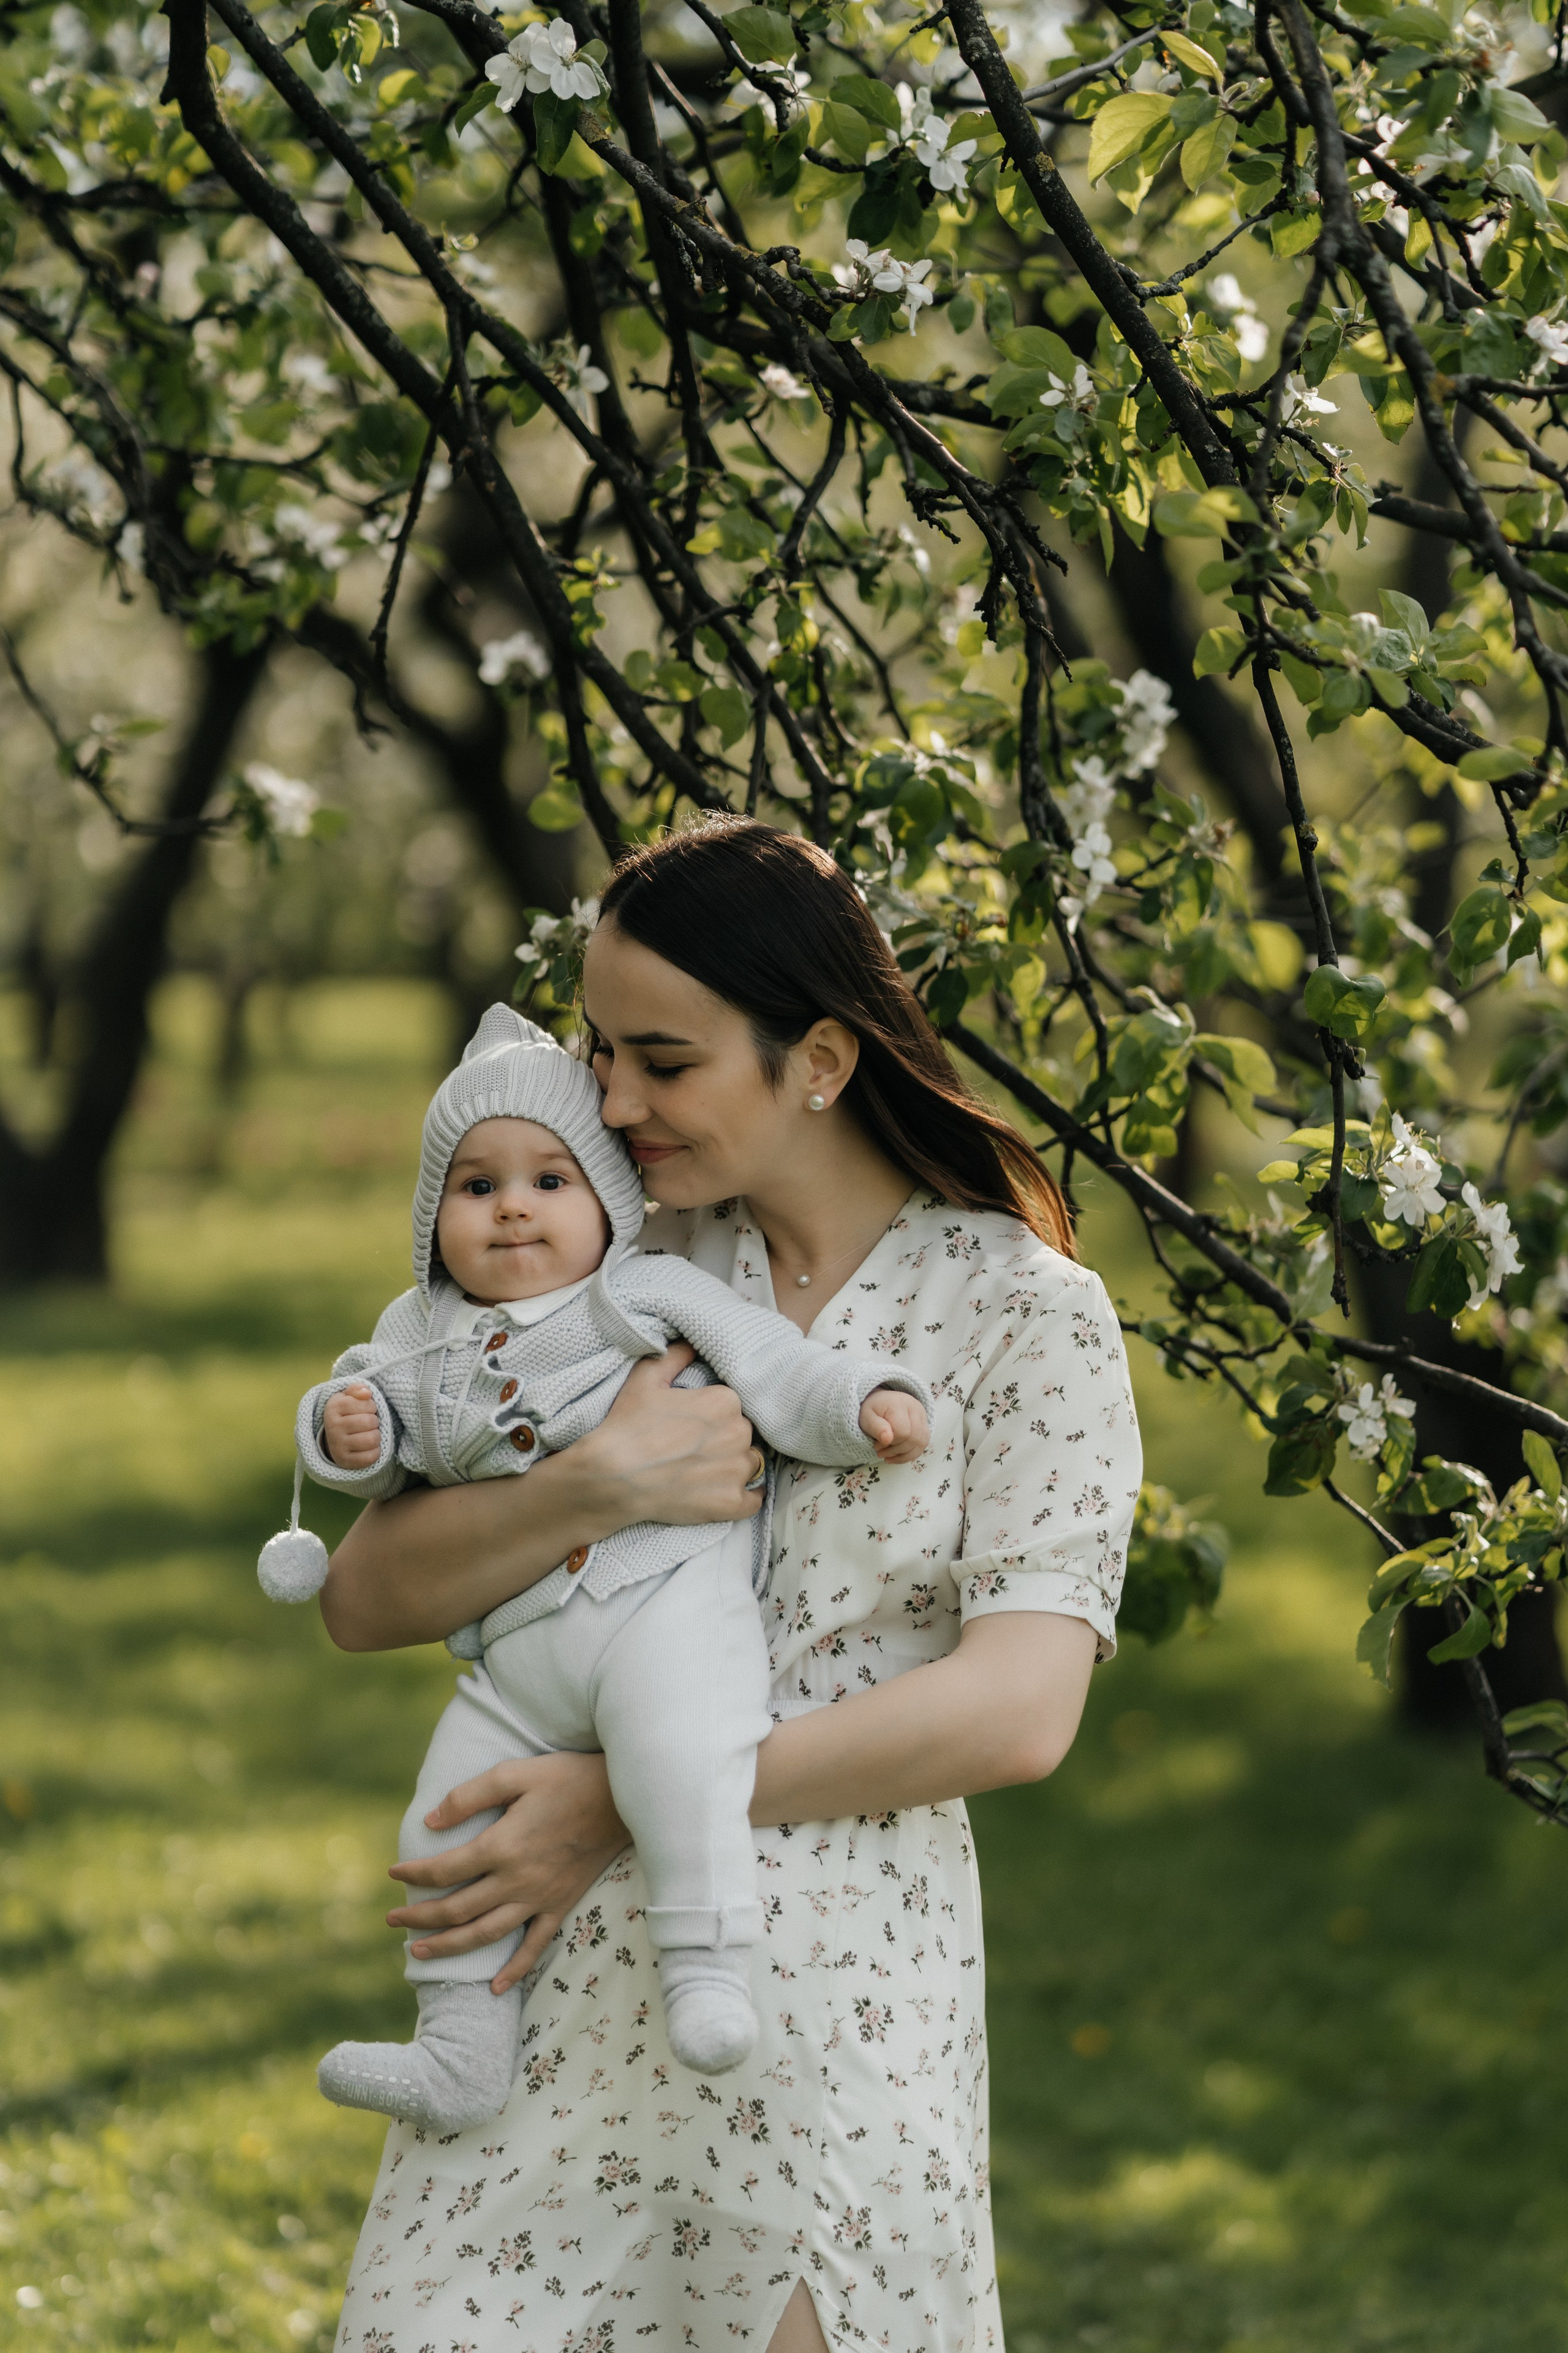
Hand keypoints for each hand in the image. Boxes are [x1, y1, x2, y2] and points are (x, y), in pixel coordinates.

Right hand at [323, 1383, 381, 1468]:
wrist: (334, 1438)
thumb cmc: (347, 1414)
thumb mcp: (348, 1397)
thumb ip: (357, 1389)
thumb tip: (367, 1393)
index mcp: (333, 1408)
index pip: (366, 1403)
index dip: (371, 1406)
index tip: (365, 1409)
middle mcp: (332, 1427)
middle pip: (369, 1422)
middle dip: (374, 1421)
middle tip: (368, 1423)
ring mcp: (337, 1445)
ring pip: (371, 1439)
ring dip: (376, 1436)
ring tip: (369, 1434)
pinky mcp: (345, 1461)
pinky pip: (370, 1457)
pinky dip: (375, 1451)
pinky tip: (368, 1447)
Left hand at [387, 1751, 628, 1991]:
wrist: (622, 1797)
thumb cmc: (566, 1778)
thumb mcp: (515, 1773)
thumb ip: (469, 1797)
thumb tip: (430, 1822)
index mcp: (501, 1846)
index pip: (444, 1870)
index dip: (414, 1874)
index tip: (394, 1873)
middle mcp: (516, 1880)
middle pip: (457, 1910)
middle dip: (419, 1918)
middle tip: (392, 1920)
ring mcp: (540, 1898)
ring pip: (486, 1934)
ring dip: (449, 1947)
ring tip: (419, 1952)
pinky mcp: (561, 1905)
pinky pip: (535, 1946)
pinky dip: (514, 1970)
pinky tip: (494, 1988)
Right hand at [575, 1341, 762, 1526]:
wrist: (612, 1477)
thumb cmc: (628, 1425)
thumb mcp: (646, 1377)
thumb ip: (675, 1356)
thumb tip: (691, 1344)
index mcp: (725, 1401)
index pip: (733, 1406)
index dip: (713, 1415)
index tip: (694, 1425)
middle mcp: (739, 1433)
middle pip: (743, 1434)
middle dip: (725, 1439)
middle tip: (695, 1448)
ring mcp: (736, 1471)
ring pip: (749, 1464)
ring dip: (734, 1467)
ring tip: (704, 1471)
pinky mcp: (730, 1504)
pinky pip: (754, 1501)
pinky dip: (745, 1498)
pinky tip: (727, 1493)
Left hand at [860, 1387, 928, 1463]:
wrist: (882, 1402)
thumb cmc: (874, 1410)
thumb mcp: (867, 1417)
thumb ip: (876, 1428)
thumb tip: (887, 1439)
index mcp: (899, 1404)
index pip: (902, 1431)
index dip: (890, 1443)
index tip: (876, 1445)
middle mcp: (915, 1408)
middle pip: (913, 1438)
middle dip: (896, 1451)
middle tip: (881, 1452)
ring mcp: (922, 1417)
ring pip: (920, 1443)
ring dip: (903, 1455)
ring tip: (888, 1457)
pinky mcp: (925, 1425)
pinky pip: (923, 1444)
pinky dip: (910, 1455)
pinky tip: (898, 1457)